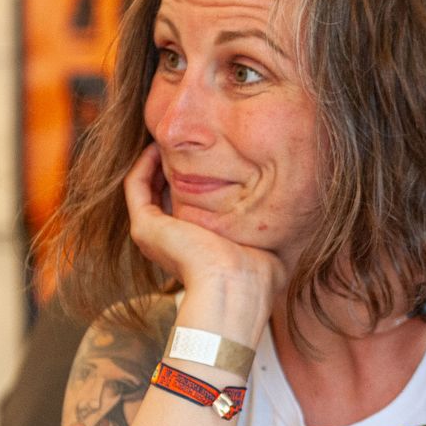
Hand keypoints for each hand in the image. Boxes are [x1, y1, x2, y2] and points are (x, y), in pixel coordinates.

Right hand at [124, 144, 283, 337]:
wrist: (237, 286)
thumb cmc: (258, 274)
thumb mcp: (263, 242)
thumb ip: (264, 227)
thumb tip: (290, 212)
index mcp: (192, 248)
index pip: (185, 206)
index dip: (191, 180)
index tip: (206, 156)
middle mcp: (168, 243)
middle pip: (163, 194)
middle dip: (173, 166)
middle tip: (185, 141)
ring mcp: (153, 236)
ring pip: (146, 188)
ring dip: (154, 162)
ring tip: (169, 138)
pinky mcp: (145, 227)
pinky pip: (136, 187)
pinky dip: (144, 164)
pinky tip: (158, 147)